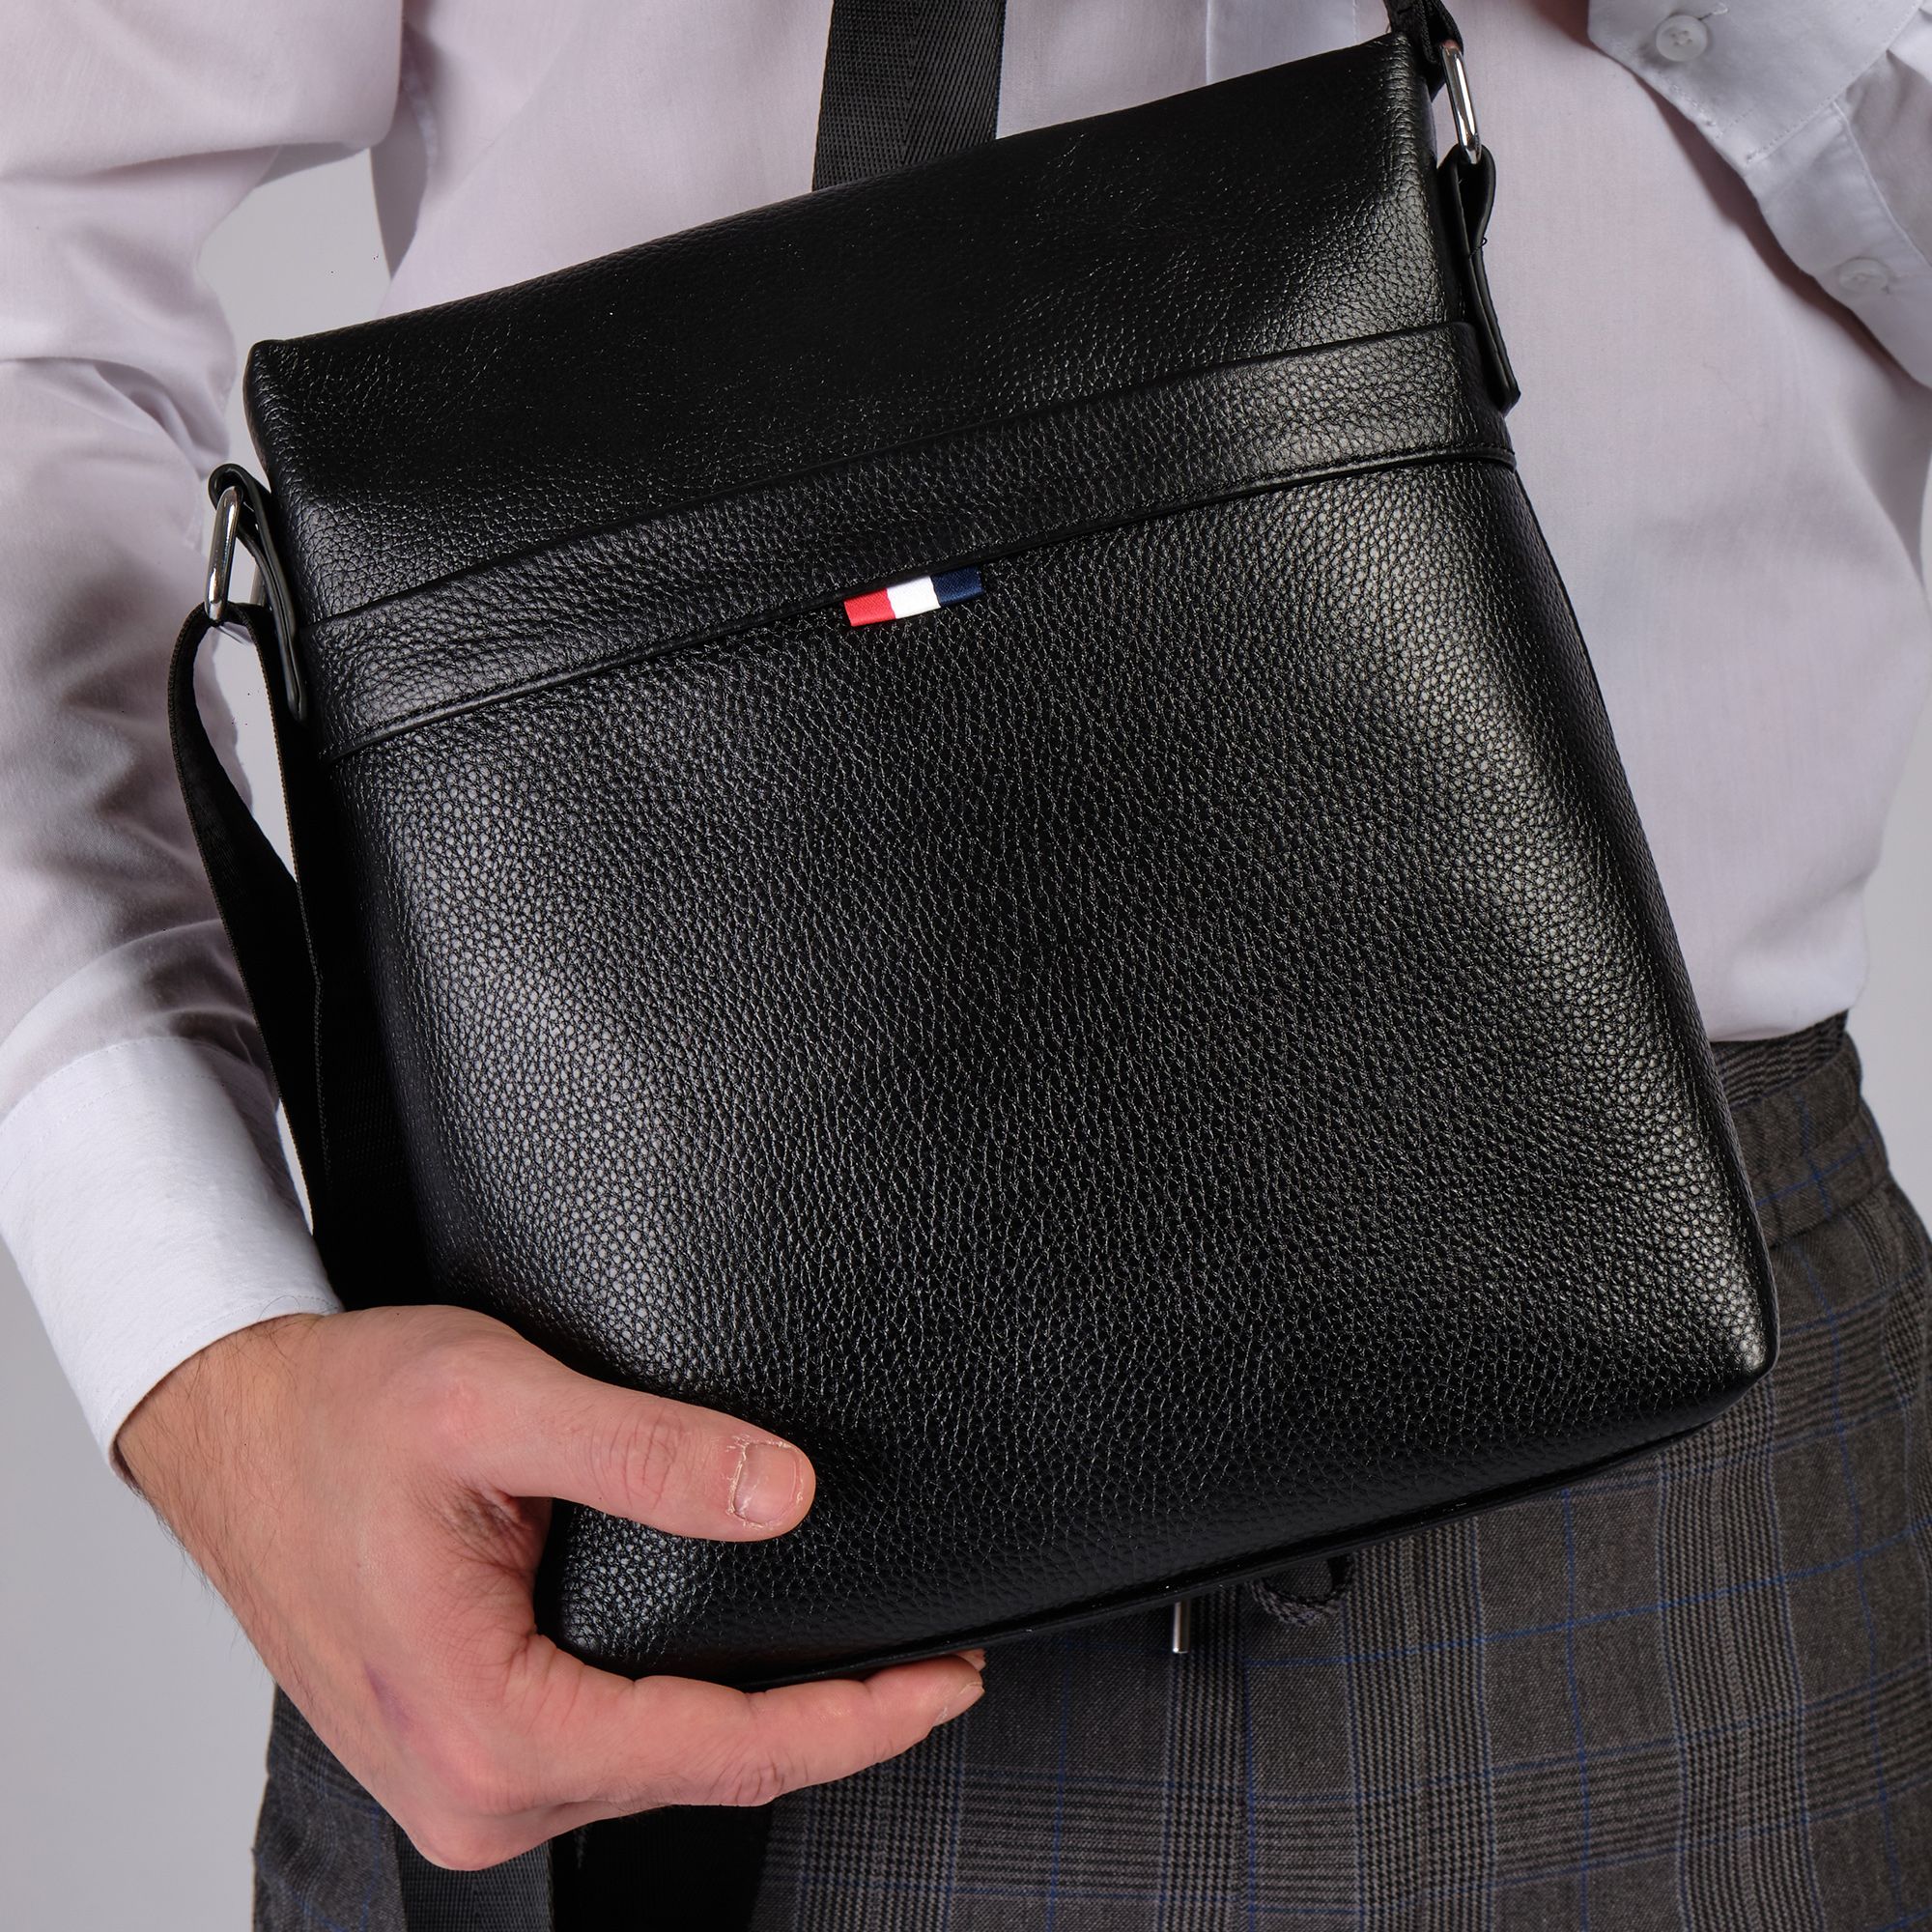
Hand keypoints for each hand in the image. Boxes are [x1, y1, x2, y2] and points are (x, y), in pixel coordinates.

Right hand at [117, 1305, 984, 1868]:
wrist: (231, 1425)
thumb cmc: (337, 1413)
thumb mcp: (497, 1403)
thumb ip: (649, 1451)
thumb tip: (788, 1496)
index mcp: (489, 1730)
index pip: (727, 1751)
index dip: (858, 1720)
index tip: (948, 1681)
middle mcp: (477, 1790)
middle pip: (708, 1775)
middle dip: (835, 1727)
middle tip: (938, 1667)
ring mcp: (468, 1783)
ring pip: (665, 1772)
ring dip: (768, 1722)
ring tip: (867, 1668)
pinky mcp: (469, 1751)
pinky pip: (616, 1753)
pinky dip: (697, 1717)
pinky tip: (747, 1673)